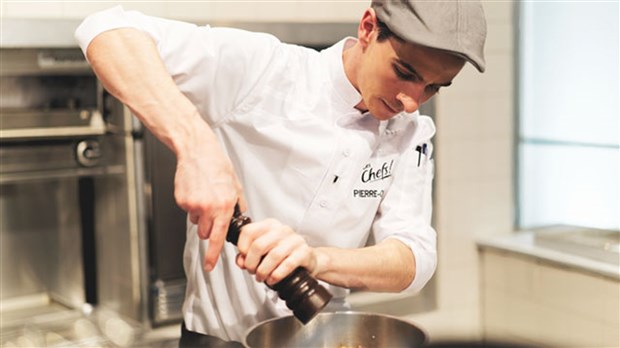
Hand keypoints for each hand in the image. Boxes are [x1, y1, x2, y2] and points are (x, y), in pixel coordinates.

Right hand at [173, 138, 245, 271]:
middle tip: (213, 210)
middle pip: (206, 233)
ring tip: (204, 196)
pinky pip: (188, 212)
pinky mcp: (182, 200)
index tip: (209, 266)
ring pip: (197, 223)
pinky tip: (196, 191)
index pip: (219, 237)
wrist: (197, 151)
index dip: (213, 254)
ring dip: (201, 216)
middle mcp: (209, 207)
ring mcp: (193, 205)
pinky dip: (192, 205)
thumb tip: (240, 218)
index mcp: (225, 205)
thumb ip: (238, 205)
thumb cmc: (217, 166)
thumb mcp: (235, 185)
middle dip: (210, 227)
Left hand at [234, 219, 316, 284]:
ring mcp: (295, 240)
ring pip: (273, 256)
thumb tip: (241, 261)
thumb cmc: (284, 254)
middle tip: (252, 271)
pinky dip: (277, 275)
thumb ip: (248, 255)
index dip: (242, 247)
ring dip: (263, 271)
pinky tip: (273, 279)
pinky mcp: (304, 252)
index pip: (248, 231)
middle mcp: (282, 230)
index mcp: (270, 225)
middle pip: (259, 245)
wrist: (308, 259)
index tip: (243, 258)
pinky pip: (288, 264)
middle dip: (251, 263)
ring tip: (262, 277)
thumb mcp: (264, 251)